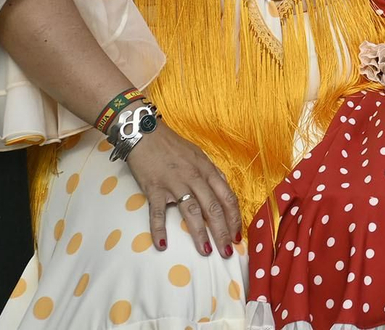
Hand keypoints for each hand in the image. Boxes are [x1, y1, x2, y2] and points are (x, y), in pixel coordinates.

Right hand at [125, 124, 240, 256]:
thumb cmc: (173, 146)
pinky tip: (162, 245)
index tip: (238, 235)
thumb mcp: (199, 156)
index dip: (234, 218)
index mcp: (208, 170)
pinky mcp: (154, 188)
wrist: (146, 134)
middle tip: (227, 251)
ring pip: (193, 212)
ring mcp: (175, 183)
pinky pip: (158, 212)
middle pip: (214, 208)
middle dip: (223, 232)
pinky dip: (159, 230)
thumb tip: (222, 188)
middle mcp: (195, 178)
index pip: (227, 197)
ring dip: (201, 234)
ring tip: (207, 251)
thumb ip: (211, 173)